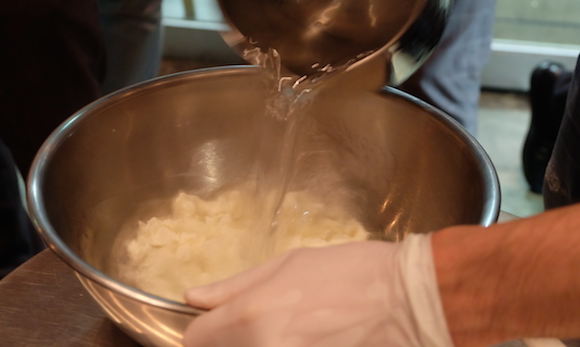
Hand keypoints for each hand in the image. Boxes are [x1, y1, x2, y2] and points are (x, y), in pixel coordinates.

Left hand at [184, 234, 452, 346]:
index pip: (196, 339)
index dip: (205, 330)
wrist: (408, 303)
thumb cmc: (350, 273)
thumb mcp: (289, 264)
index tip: (219, 324)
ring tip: (294, 331)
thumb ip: (234, 285)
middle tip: (268, 325)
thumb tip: (193, 297)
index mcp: (252, 317)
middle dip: (232, 343)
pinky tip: (310, 341)